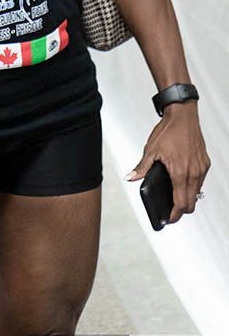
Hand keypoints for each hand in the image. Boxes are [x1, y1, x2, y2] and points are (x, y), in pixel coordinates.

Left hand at [124, 102, 210, 222]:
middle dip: (181, 210)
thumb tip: (130, 177)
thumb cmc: (168, 131)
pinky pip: (200, 181)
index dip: (174, 216)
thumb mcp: (150, 150)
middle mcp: (194, 173)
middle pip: (191, 203)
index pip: (181, 204)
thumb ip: (142, 167)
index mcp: (180, 173)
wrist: (183, 115)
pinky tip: (181, 180)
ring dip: (187, 197)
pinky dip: (192, 185)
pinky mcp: (205, 163)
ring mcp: (201, 168)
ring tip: (175, 195)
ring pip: (197, 192)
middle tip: (170, 211)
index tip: (168, 219)